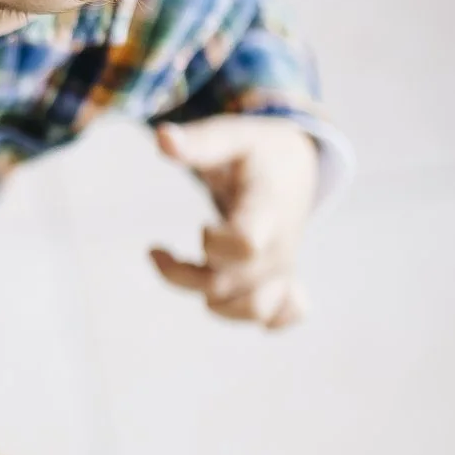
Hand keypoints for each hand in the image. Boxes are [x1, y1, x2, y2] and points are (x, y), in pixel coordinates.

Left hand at [146, 116, 319, 329]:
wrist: (295, 167)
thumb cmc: (256, 151)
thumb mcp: (231, 136)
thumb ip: (198, 142)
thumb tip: (160, 137)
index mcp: (267, 209)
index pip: (245, 245)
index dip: (214, 243)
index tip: (202, 225)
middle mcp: (278, 246)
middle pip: (230, 286)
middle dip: (185, 275)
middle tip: (159, 252)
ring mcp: (283, 267)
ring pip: (253, 311)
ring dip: (213, 303)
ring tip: (190, 276)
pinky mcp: (283, 280)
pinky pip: (282, 317)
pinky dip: (257, 317)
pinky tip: (230, 296)